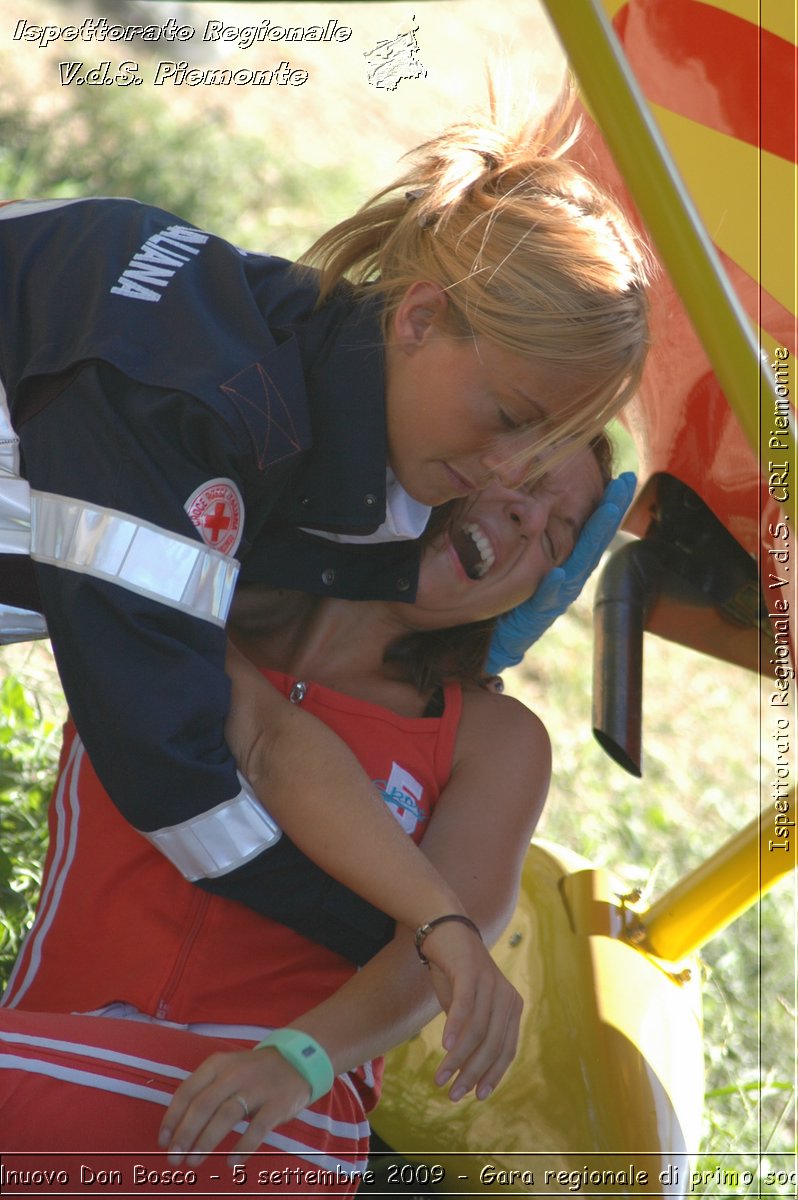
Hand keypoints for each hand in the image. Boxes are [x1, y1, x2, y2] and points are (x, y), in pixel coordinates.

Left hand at [159, 1046, 310, 1166]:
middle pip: (203, 1105)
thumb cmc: (253, 1071)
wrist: (298, 1059)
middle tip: (174, 1159)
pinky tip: (231, 1163)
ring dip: (206, 1142)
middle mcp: (235, 1073)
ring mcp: (257, 1088)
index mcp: (217, 1064)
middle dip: (185, 1135)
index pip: (187, 1091)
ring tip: (194, 1162)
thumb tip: (178, 1128)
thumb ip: (206, 1091)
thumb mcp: (227, 1069)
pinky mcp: (277, 1104)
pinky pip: (257, 1129)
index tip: (163, 1142)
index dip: (172, 1118)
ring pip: (226, 1116)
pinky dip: (243, 1148)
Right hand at [418, 920, 522, 1102]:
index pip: (507, 1050)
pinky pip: (465, 1006)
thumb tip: (468, 1071)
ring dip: (458, 1059)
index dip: (493, 1074)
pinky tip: (445, 1047)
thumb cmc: (456, 973)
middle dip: (472, 1073)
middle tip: (453, 1094)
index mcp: (512, 1007)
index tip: (478, 1096)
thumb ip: (473, 1033)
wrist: (445, 931)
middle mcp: (507, 996)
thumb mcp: (468, 1007)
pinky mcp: (471, 971)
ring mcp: (491, 982)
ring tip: (441, 1077)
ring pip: (477, 1030)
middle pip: (493, 1044)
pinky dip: (456, 1028)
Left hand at [486, 472, 635, 671]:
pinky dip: (554, 587)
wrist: (488, 640)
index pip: (587, 527)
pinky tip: (559, 574)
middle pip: (592, 541)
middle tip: (624, 484)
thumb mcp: (513, 554)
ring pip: (578, 566)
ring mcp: (553, 598)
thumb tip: (527, 493)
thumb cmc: (501, 594)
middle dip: (609, 512)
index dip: (606, 503)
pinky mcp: (535, 619)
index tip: (624, 478)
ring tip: (606, 511)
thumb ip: (524, 528)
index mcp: (563, 560)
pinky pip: (546, 600)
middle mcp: (565, 577)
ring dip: (593, 537)